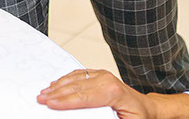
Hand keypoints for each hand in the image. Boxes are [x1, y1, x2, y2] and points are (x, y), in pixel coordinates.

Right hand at [38, 69, 188, 117]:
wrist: (147, 109)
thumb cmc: (138, 117)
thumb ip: (105, 118)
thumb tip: (83, 115)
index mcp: (113, 92)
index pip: (84, 97)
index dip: (65, 101)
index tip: (50, 104)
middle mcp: (107, 80)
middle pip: (75, 87)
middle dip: (56, 94)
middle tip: (41, 99)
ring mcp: (102, 75)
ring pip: (74, 79)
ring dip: (57, 86)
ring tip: (44, 93)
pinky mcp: (99, 75)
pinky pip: (78, 75)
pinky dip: (64, 80)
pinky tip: (55, 84)